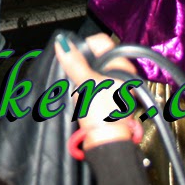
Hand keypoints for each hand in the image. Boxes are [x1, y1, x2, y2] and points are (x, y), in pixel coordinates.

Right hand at [56, 32, 140, 148]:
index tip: (73, 53)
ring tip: (74, 85)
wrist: (104, 141)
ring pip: (89, 70)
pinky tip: (76, 94)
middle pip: (94, 56)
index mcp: (122, 66)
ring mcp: (111, 87)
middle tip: (72, 71)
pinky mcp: (103, 98)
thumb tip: (62, 42)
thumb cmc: (102, 111)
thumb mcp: (86, 83)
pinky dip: (80, 86)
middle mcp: (119, 74)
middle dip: (79, 62)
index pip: (102, 42)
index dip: (85, 44)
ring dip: (78, 75)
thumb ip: (73, 61)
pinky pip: (88, 84)